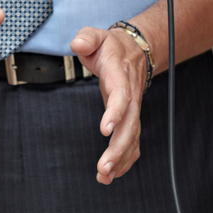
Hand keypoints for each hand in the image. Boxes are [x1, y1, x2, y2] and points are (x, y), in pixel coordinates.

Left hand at [71, 26, 146, 184]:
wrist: (135, 50)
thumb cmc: (111, 47)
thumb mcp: (96, 35)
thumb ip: (86, 38)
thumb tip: (78, 44)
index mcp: (120, 75)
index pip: (121, 95)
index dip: (115, 112)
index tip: (105, 130)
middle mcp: (130, 95)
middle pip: (130, 125)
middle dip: (118, 149)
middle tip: (103, 168)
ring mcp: (133, 109)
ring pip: (132, 137)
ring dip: (120, 160)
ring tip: (104, 176)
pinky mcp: (131, 118)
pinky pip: (132, 142)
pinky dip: (125, 160)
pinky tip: (112, 174)